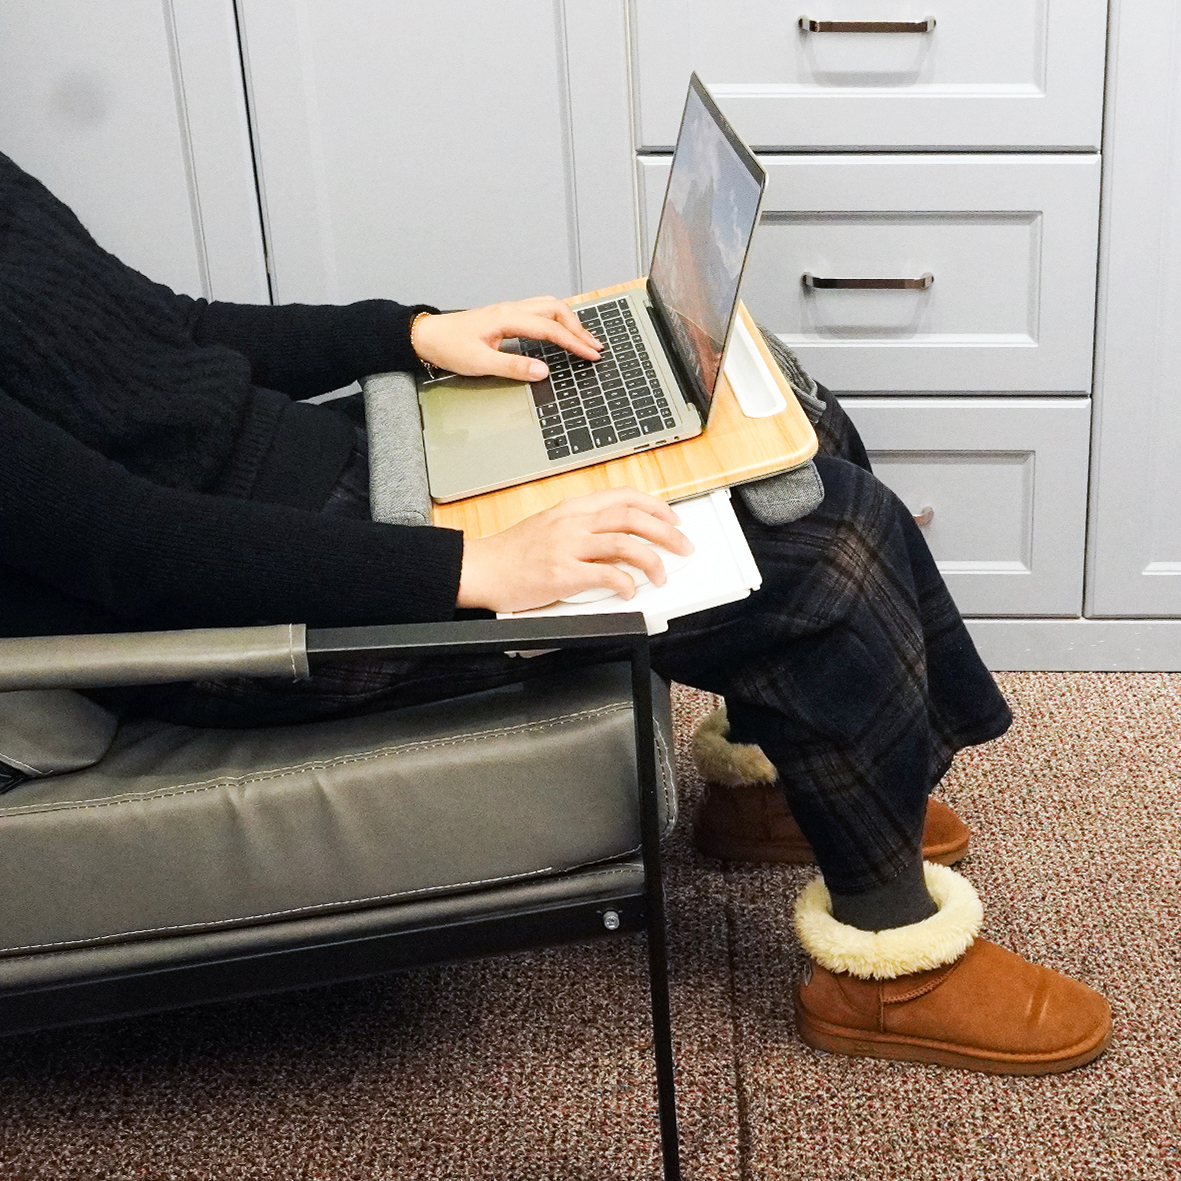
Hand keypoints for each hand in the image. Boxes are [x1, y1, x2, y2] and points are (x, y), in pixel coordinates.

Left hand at [412, 296, 600, 382]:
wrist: (426, 335)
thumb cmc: (448, 346)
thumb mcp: (480, 362)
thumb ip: (514, 366)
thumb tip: (543, 370)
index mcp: (508, 319)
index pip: (551, 329)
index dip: (574, 343)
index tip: (591, 355)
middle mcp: (511, 310)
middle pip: (555, 310)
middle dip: (578, 328)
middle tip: (594, 347)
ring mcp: (508, 311)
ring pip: (548, 306)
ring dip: (569, 321)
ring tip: (583, 339)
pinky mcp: (505, 316)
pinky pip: (538, 311)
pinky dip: (556, 319)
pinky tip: (560, 331)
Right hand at [456, 488, 694, 612]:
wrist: (481, 568)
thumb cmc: (512, 553)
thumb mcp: (551, 527)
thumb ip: (584, 529)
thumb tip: (619, 541)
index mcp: (573, 508)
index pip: (625, 497)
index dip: (656, 507)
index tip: (673, 520)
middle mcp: (573, 521)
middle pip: (633, 517)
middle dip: (666, 532)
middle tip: (682, 547)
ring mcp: (567, 546)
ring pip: (625, 543)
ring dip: (652, 560)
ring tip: (662, 576)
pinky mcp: (562, 573)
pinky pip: (606, 574)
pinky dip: (625, 583)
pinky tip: (630, 590)